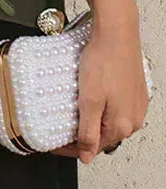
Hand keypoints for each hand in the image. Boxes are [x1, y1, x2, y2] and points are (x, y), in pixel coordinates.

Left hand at [50, 11, 149, 162]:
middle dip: (80, 133)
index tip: (54, 143)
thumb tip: (86, 157)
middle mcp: (132, 119)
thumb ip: (88, 132)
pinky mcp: (133, 91)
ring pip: (108, 121)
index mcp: (122, 126)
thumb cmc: (104, 60)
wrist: (116, 32)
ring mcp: (135, 104)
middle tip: (59, 126)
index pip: (92, 148)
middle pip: (101, 135)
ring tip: (71, 110)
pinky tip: (89, 96)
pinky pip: (114, 106)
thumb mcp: (89, 100)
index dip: (70, 148)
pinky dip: (100, 107)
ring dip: (89, 119)